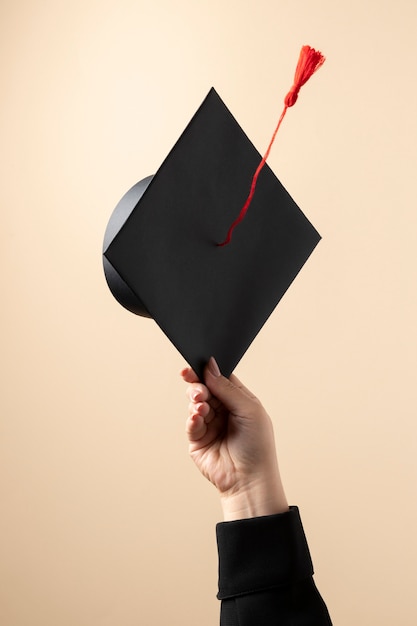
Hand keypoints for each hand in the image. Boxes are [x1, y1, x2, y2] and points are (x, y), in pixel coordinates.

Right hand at [181, 357, 288, 520]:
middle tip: (194, 383)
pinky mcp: (198, 440)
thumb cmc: (257, 446)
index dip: (209, 371)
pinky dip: (193, 418)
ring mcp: (210, 425)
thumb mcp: (249, 410)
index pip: (221, 379)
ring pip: (196, 403)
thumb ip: (228, 388)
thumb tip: (210, 367)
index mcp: (239, 401)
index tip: (198, 364)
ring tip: (201, 404)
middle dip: (198, 384)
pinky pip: (191, 423)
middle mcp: (224, 411)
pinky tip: (197, 417)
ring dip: (196, 400)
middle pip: (205, 389)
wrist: (249, 480)